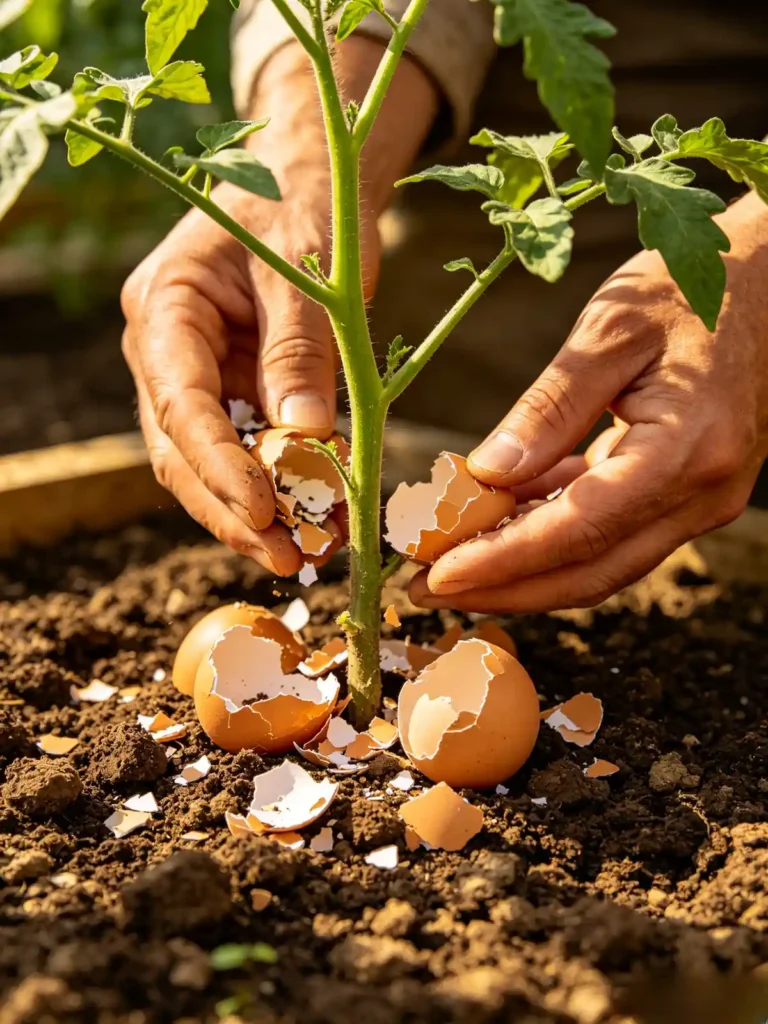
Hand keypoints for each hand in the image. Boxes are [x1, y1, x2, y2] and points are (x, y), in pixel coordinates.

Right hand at [122, 40, 436, 574]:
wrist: (306, 185)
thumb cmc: (300, 207)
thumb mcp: (306, 269)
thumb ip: (299, 348)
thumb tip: (305, 433)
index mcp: (166, 308)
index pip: (181, 403)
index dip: (219, 465)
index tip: (264, 511)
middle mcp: (167, 352)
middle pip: (183, 452)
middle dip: (234, 511)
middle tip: (290, 558)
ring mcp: (196, 378)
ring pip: (208, 465)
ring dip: (257, 514)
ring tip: (312, 554)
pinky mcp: (231, 394)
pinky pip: (246, 453)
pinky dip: (280, 489)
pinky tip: (319, 519)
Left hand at [411, 192, 767, 611]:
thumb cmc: (696, 284)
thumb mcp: (611, 330)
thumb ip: (550, 407)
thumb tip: (486, 475)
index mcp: (685, 451)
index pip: (577, 531)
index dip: (502, 562)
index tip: (439, 576)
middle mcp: (702, 493)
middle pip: (590, 572)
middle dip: (505, 589)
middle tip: (430, 588)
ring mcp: (703, 500)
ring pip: (602, 564)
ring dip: (527, 572)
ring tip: (455, 562)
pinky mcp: (690, 492)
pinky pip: (616, 533)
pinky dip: (557, 536)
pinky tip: (506, 522)